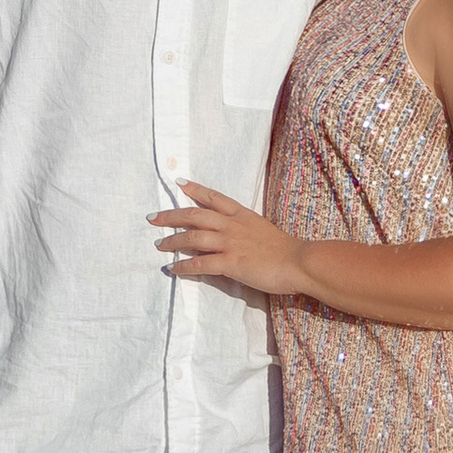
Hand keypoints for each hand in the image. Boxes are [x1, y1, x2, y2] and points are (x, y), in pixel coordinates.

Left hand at [152, 183, 311, 298]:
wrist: (299, 261)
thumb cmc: (286, 249)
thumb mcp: (262, 229)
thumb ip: (246, 229)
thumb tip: (233, 234)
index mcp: (242, 214)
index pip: (213, 197)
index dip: (194, 190)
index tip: (179, 184)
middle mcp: (232, 225)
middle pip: (194, 215)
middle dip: (171, 216)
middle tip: (153, 218)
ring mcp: (230, 243)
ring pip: (192, 237)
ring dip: (172, 241)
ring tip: (159, 245)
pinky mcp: (230, 263)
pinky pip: (200, 263)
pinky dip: (183, 265)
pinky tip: (172, 268)